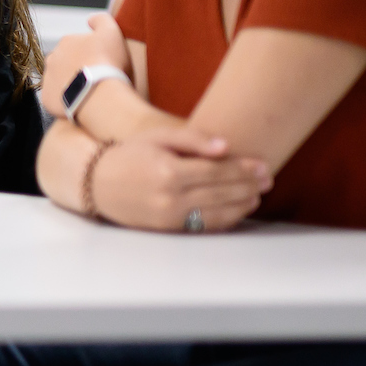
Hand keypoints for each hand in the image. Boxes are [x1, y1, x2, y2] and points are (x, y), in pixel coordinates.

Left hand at [40, 12, 129, 117]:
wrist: (100, 96)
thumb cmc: (108, 64)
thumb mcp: (112, 33)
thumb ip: (101, 20)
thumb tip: (90, 19)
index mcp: (66, 42)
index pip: (77, 46)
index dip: (91, 54)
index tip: (102, 63)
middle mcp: (52, 58)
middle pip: (66, 62)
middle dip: (78, 68)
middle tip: (96, 79)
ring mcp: (48, 79)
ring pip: (60, 80)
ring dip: (71, 84)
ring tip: (89, 93)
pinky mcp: (47, 99)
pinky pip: (56, 99)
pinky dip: (66, 101)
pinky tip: (81, 103)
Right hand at [92, 126, 270, 232]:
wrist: (97, 182)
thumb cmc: (128, 154)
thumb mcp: (157, 137)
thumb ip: (192, 139)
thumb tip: (225, 147)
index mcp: (169, 170)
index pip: (217, 171)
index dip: (243, 169)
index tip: (262, 166)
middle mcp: (170, 196)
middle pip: (221, 191)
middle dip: (248, 186)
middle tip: (268, 179)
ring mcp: (169, 216)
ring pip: (217, 212)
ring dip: (242, 204)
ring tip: (258, 195)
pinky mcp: (168, 228)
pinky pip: (204, 225)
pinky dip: (226, 219)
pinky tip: (238, 211)